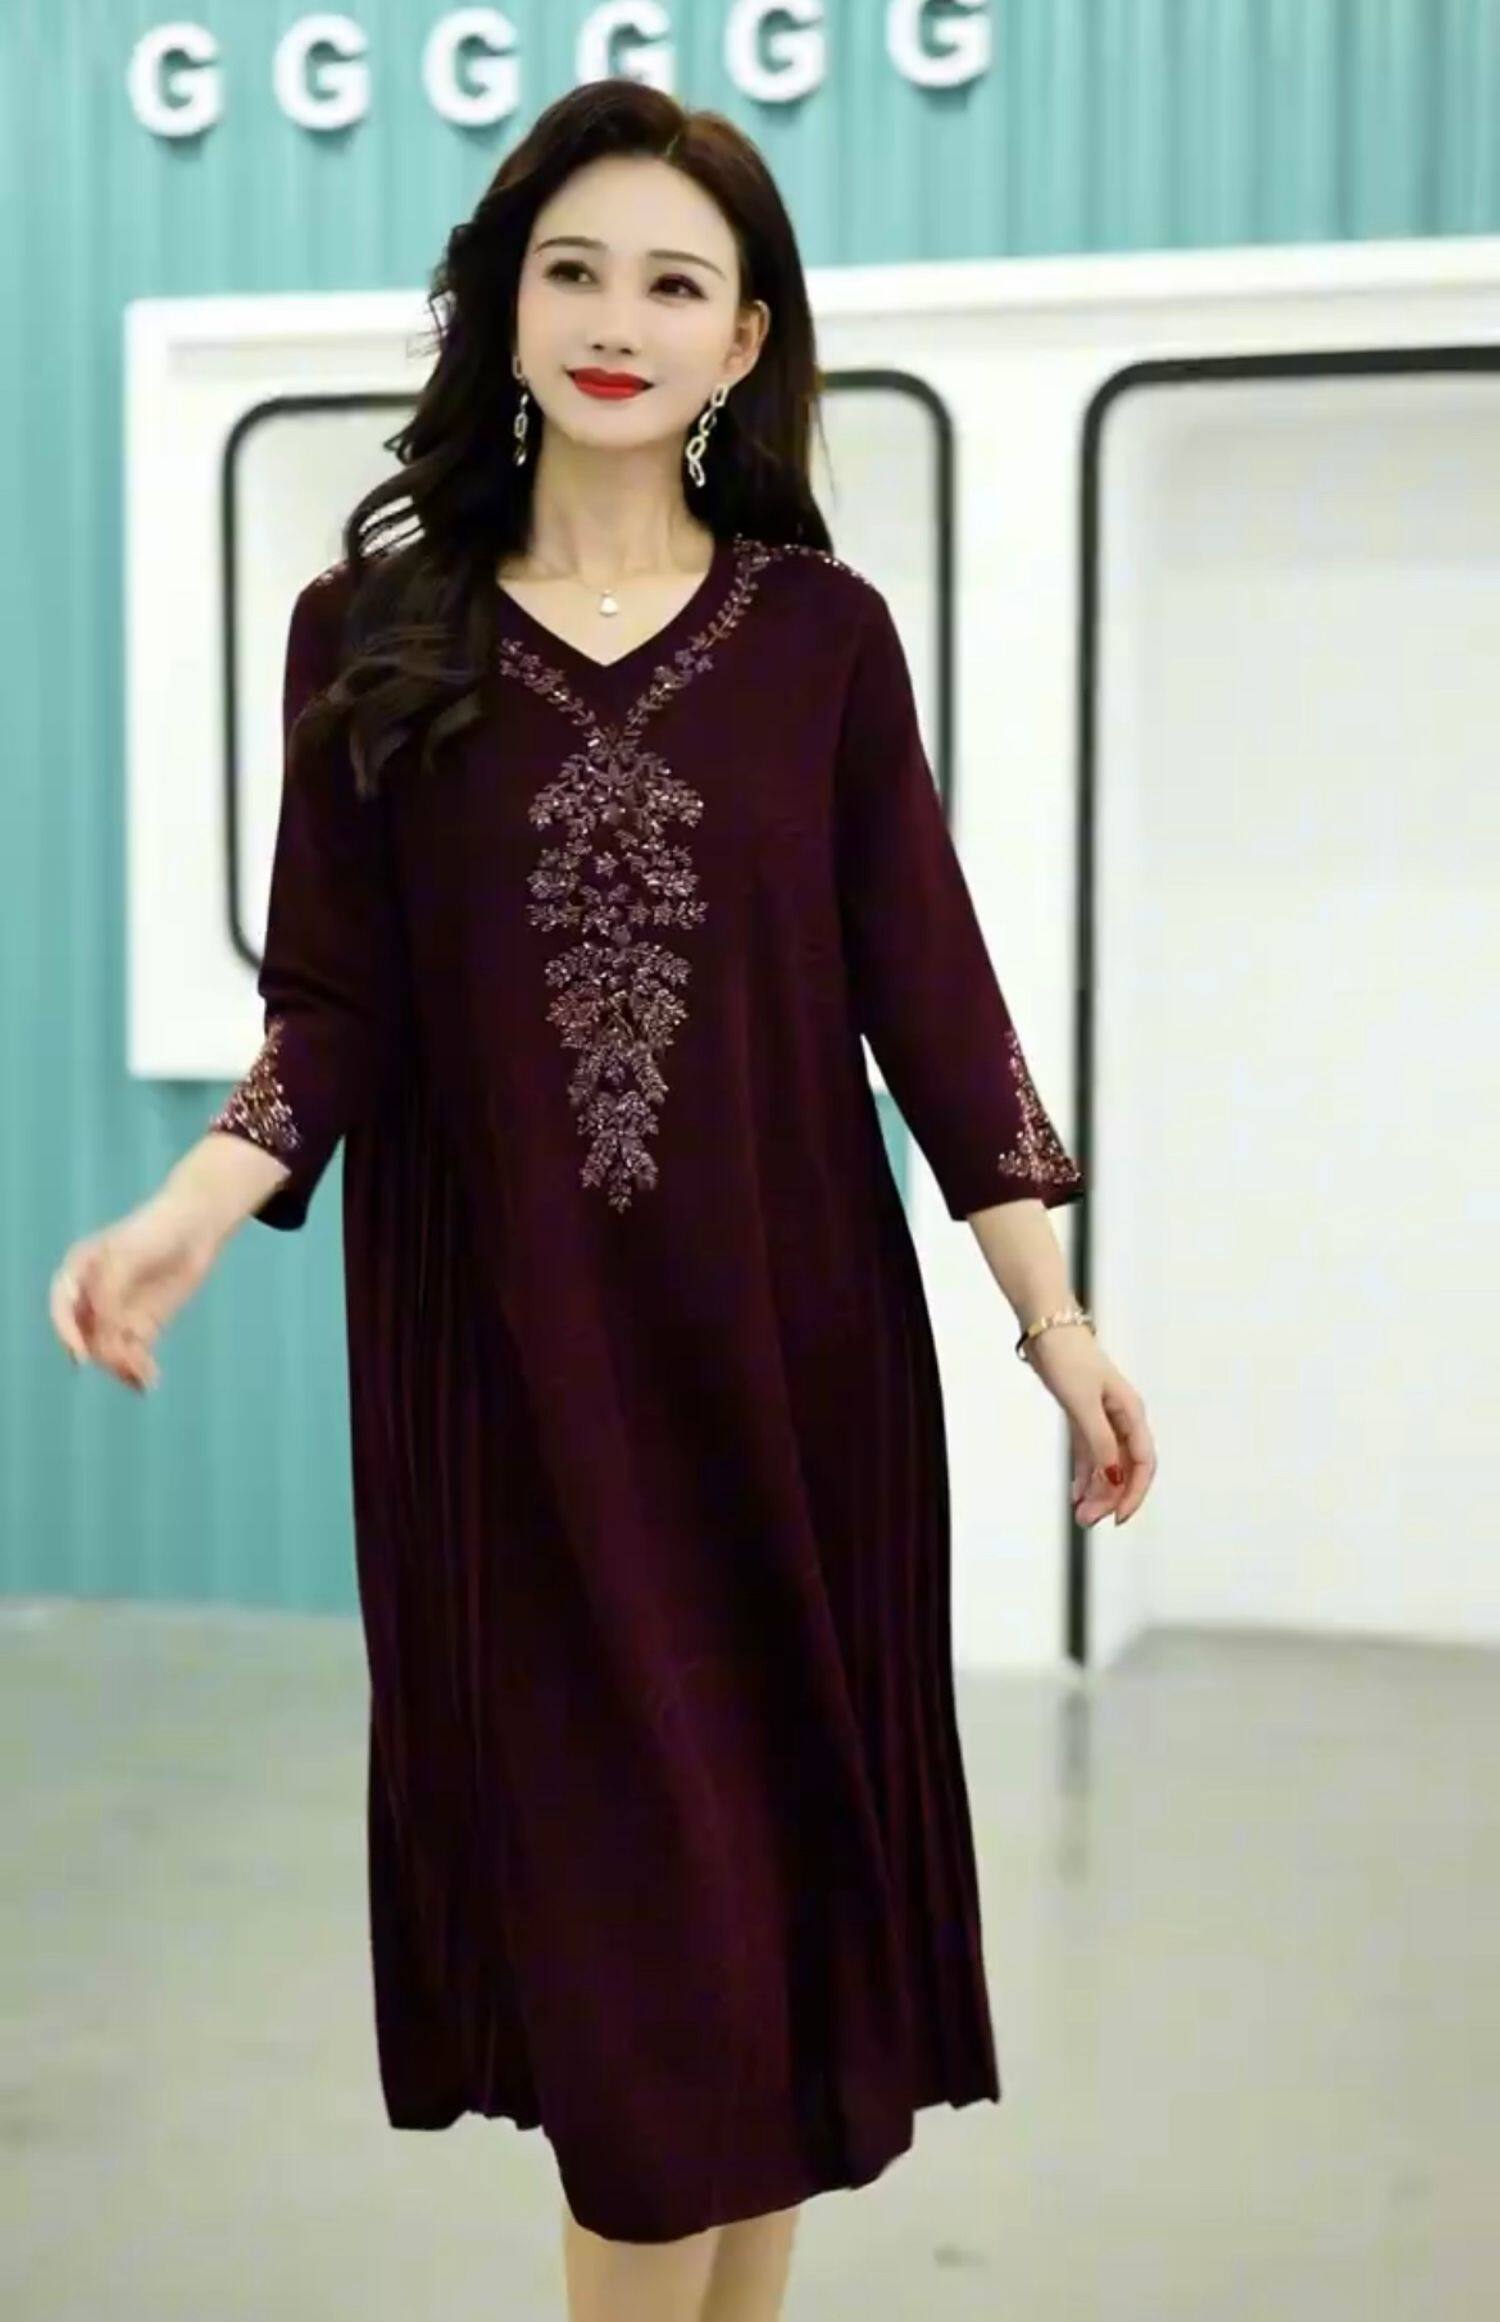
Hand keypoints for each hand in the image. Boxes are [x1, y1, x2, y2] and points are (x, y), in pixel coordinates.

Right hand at [48, 1193, 221, 1392]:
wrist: (195, 1226)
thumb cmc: (155, 1231)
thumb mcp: (126, 1257)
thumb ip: (108, 1292)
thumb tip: (101, 1329)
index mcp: (78, 1272)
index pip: (62, 1309)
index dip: (68, 1334)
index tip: (80, 1356)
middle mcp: (92, 1296)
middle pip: (87, 1335)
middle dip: (104, 1352)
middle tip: (130, 1359)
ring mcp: (116, 1312)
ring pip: (108, 1349)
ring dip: (121, 1365)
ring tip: (144, 1373)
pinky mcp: (141, 1325)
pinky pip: (132, 1353)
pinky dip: (137, 1369)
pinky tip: (148, 1381)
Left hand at [1021, 1323, 1156, 1526]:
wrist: (1047, 1328)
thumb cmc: (1068, 1360)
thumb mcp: (1082, 1404)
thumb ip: (1099, 1441)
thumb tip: (1112, 1477)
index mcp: (1131, 1414)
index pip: (1143, 1464)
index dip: (1133, 1493)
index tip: (1117, 1518)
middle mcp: (1121, 1419)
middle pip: (1124, 1468)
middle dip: (1109, 1497)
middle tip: (1086, 1520)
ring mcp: (1102, 1418)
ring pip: (1105, 1464)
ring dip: (1095, 1490)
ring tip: (1079, 1514)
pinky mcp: (1082, 1416)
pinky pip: (1088, 1453)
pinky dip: (1083, 1474)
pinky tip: (1075, 1493)